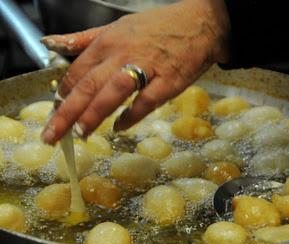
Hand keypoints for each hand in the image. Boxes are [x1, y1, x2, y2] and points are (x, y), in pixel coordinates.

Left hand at [41, 0, 229, 144]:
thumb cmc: (158, 27)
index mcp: (108, 42)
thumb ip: (83, 39)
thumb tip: (50, 44)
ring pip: (112, 93)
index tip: (55, 113)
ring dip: (93, 114)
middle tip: (52, 135)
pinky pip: (146, 101)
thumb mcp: (117, 27)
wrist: (199, 24)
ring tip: (80, 133)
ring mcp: (146, 68)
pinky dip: (132, 116)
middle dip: (66, 112)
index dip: (62, 94)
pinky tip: (120, 127)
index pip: (77, 72)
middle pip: (88, 86)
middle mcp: (122, 54)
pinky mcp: (168, 81)